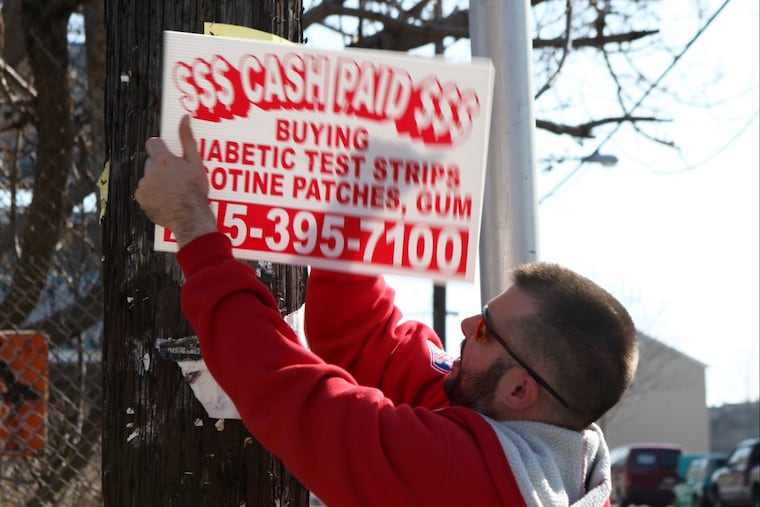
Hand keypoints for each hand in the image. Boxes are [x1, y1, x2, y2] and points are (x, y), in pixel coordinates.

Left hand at [136, 115, 216, 247]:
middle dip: (161, 168)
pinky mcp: (141, 199)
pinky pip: (145, 193)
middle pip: (151, 163)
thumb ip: (187, 139)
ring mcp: (143, 186)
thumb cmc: (196, 191)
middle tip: (176, 179)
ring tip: (172, 192)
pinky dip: (152, 196)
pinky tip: (166, 201)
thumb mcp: (195, 163)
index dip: (161, 149)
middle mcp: (150, 171)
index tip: (168, 157)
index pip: (153, 143)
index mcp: (163, 160)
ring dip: (157, 182)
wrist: (190, 218)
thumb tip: (184, 118)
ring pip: (148, 178)